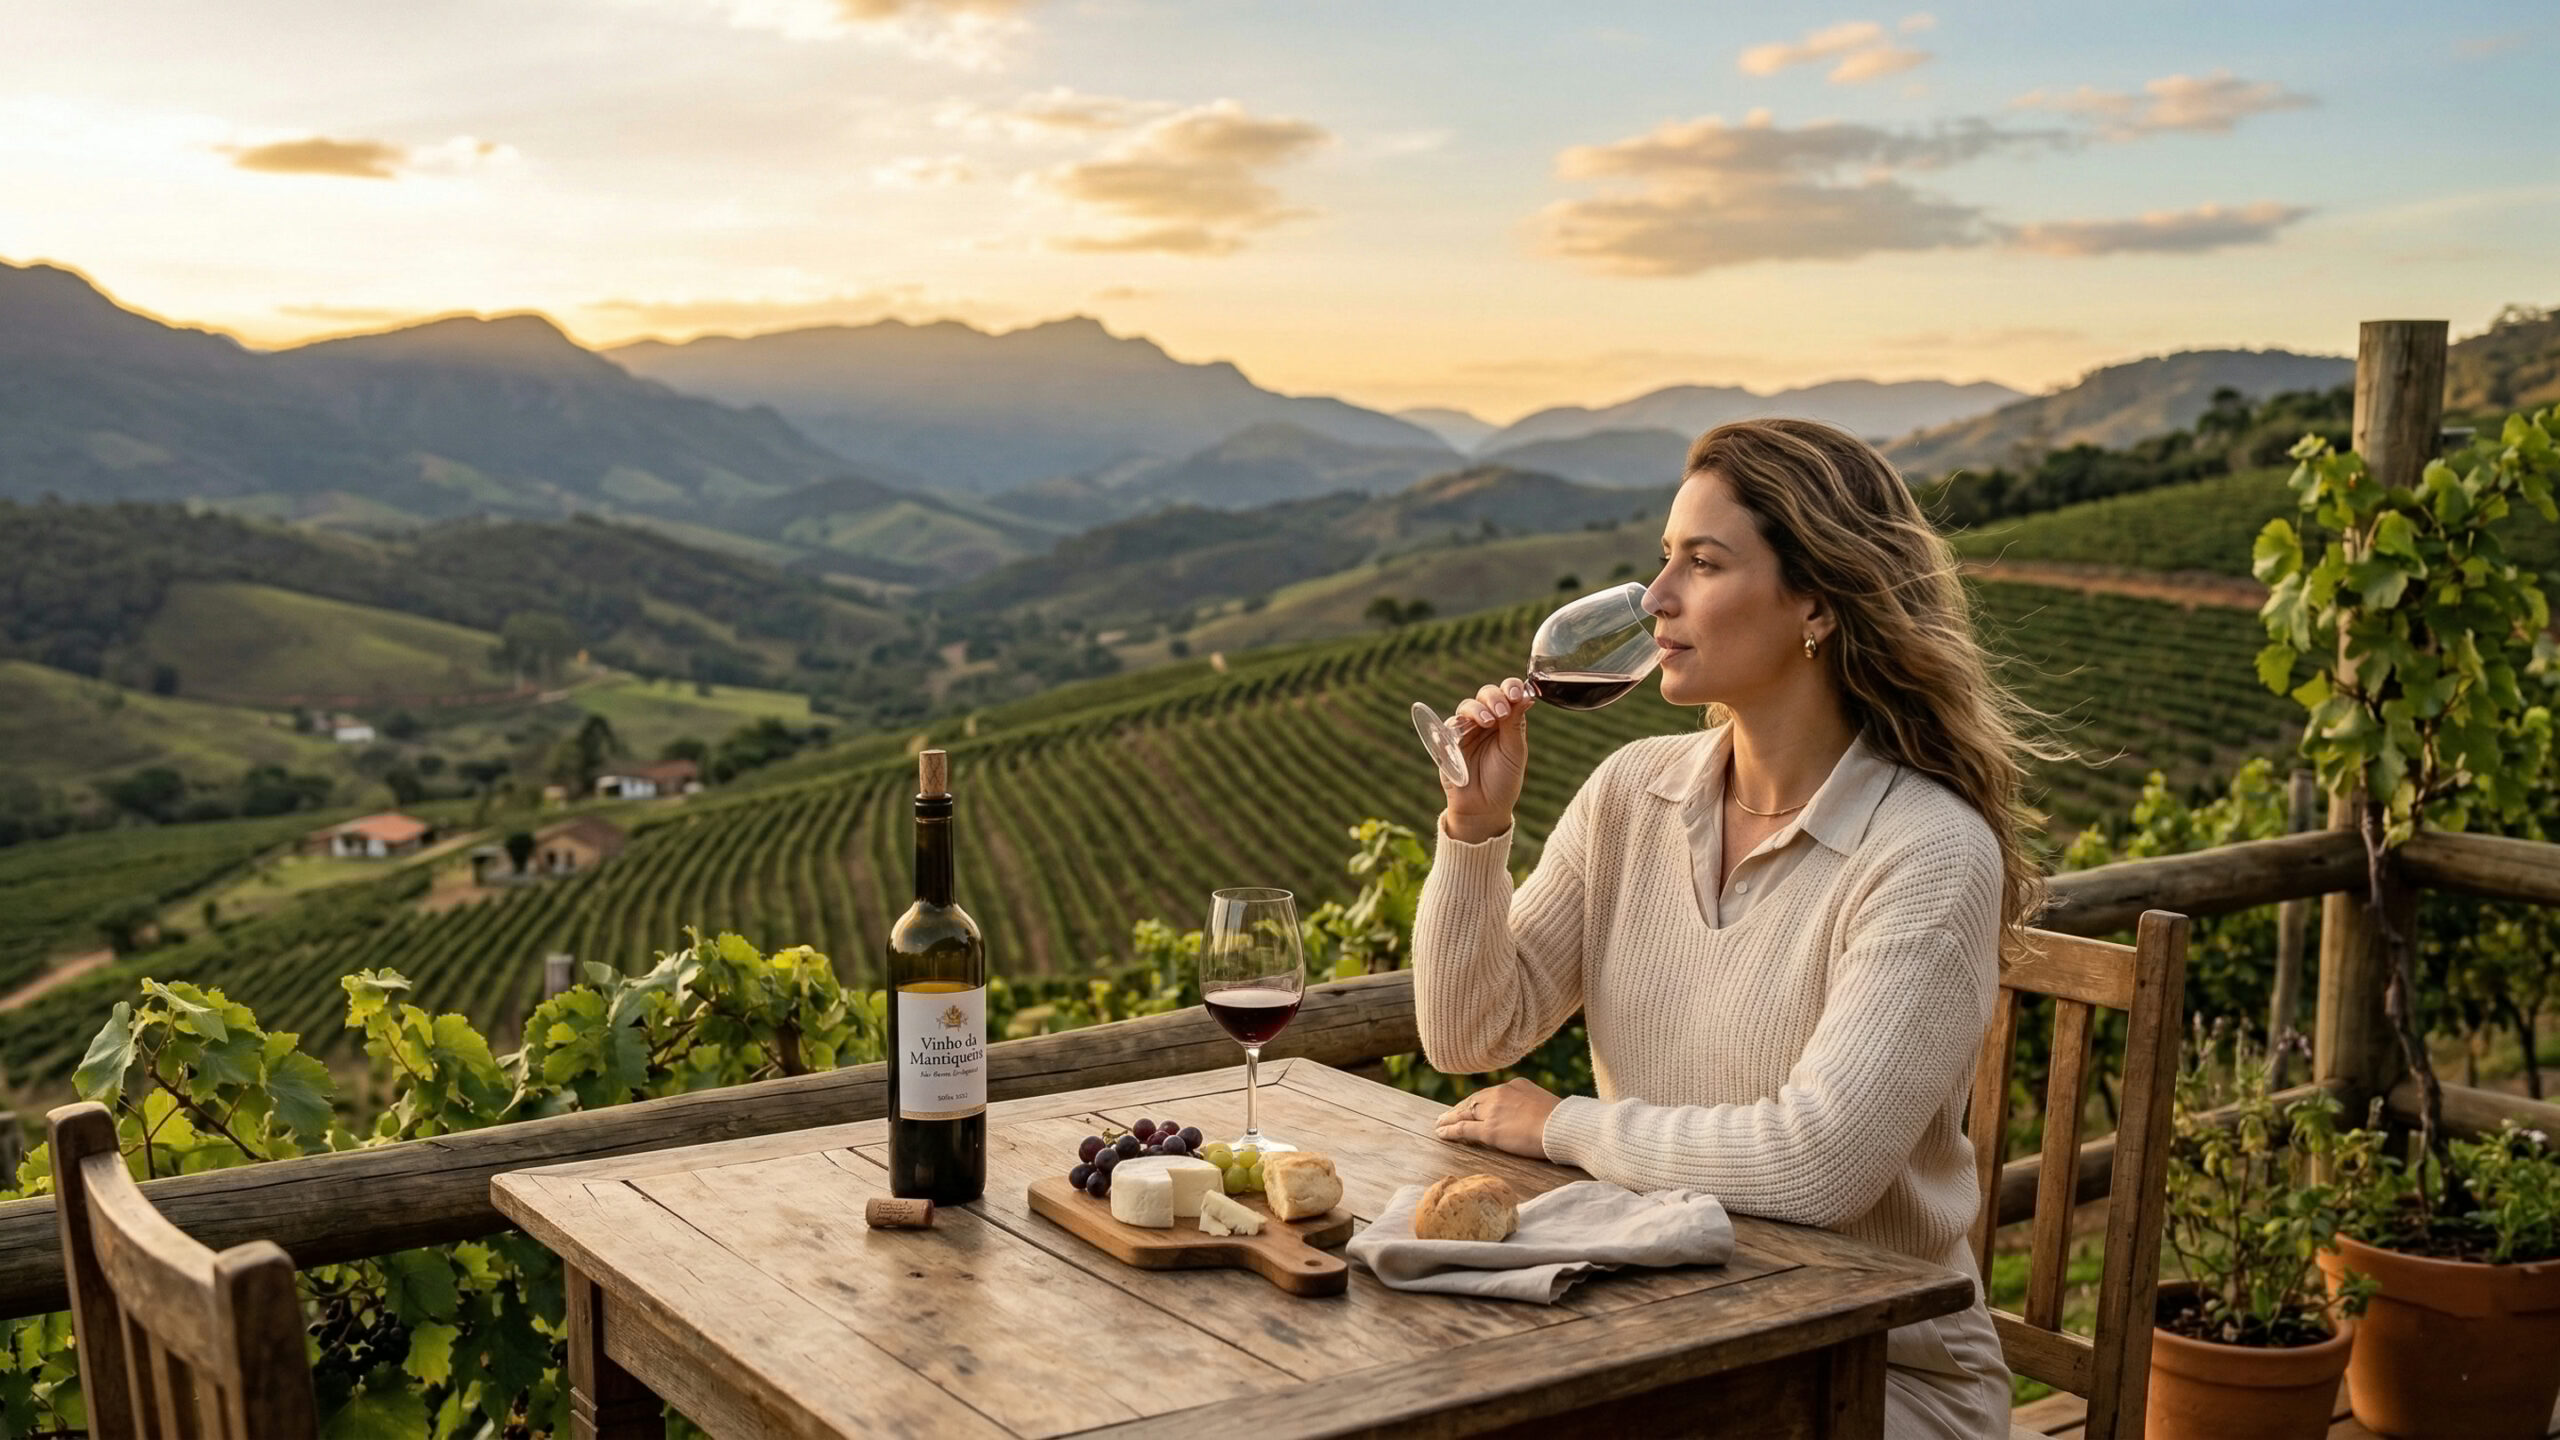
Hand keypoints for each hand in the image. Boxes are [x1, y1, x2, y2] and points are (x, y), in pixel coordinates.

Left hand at [1432, 1076, 1560, 1159]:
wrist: (1564, 1126)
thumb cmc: (1564, 1120)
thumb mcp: (1546, 1104)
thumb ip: (1532, 1106)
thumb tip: (1533, 1116)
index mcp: (1516, 1085)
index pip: (1490, 1094)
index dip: (1478, 1102)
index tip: (1470, 1107)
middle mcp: (1501, 1094)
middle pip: (1474, 1101)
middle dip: (1460, 1108)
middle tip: (1448, 1114)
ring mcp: (1493, 1112)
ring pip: (1465, 1113)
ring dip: (1450, 1118)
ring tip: (1440, 1123)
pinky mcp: (1489, 1130)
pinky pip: (1463, 1128)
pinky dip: (1450, 1130)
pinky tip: (1441, 1133)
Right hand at [1442, 677, 1533, 841]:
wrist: (1483, 808)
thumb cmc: (1503, 780)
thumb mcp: (1514, 751)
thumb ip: (1515, 723)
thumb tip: (1527, 696)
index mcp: (1507, 720)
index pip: (1508, 693)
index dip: (1510, 687)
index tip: (1515, 694)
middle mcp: (1487, 721)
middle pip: (1486, 694)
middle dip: (1493, 698)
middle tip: (1501, 712)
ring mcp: (1467, 730)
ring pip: (1467, 706)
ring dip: (1477, 709)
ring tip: (1488, 721)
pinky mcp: (1448, 741)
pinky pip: (1449, 725)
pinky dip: (1457, 724)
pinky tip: (1465, 731)